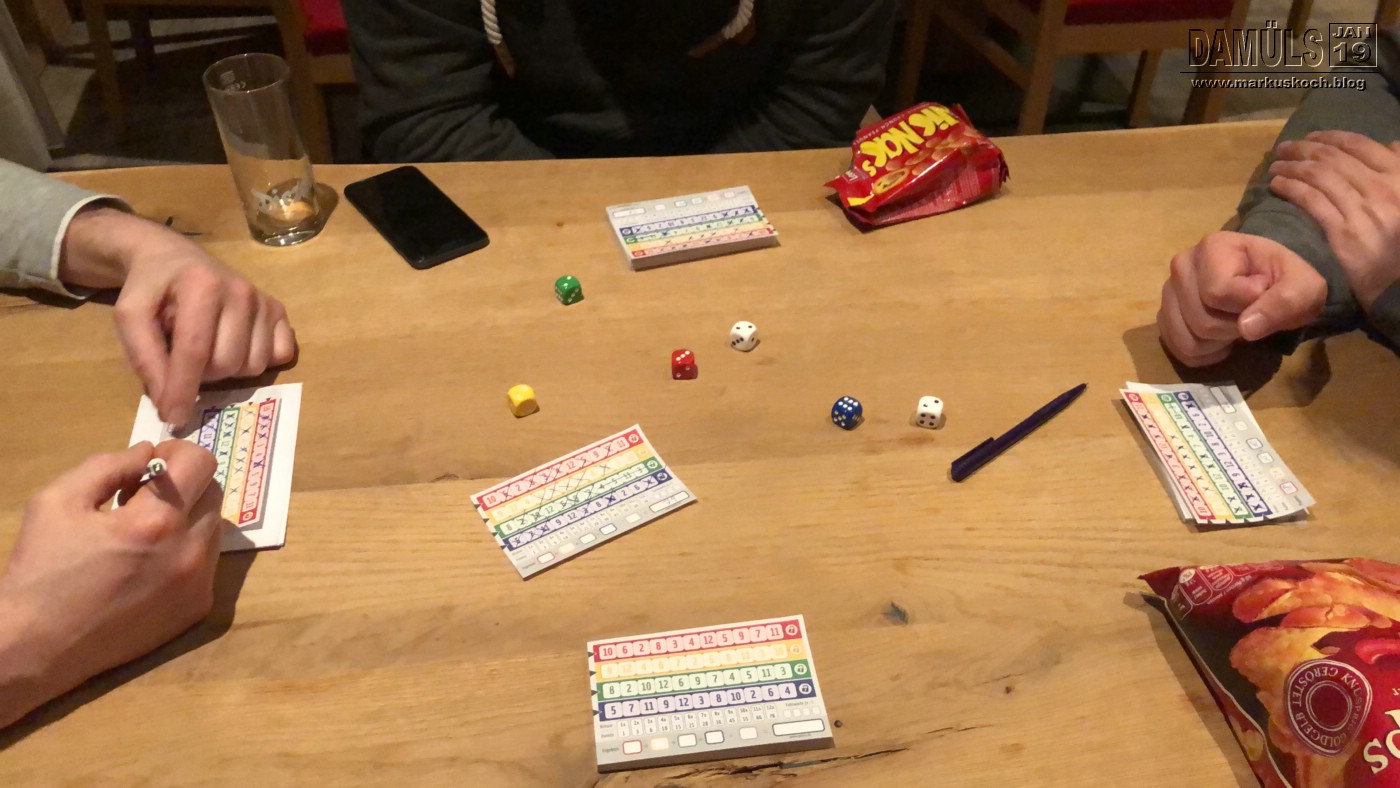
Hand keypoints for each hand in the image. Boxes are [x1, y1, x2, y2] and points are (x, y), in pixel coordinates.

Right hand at [0, 441, 222, 727]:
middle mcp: (188, 552)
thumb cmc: (41, 570)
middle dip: (183, 484)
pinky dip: (187, 551)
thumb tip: (148, 452)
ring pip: (214, 527)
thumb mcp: (59, 501)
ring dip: (188, 517)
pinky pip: (208, 562)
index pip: (201, 462)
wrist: (36, 646)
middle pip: (213, 492)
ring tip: (144, 532)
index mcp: (154, 521)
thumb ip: (109, 466)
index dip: (177, 453)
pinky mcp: (197, 609)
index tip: (151, 464)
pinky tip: (149, 563)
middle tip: (143, 497)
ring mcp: (198, 584)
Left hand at [60, 208, 296, 425]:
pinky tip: (236, 346)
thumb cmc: (150, 289)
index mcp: (202, 285)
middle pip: (227, 364)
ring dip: (228, 371)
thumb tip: (169, 405)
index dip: (183, 390)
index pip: (196, 351)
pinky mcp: (279, 310)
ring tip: (207, 349)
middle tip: (183, 360)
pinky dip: (257, 361)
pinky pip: (279, 357)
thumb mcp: (130, 317)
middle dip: (202, 375)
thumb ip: (145, 359)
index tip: (173, 419)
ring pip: (254, 366)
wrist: (171, 258)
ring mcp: (265, 301)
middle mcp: (242, 291)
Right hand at [1157, 231, 1325, 365]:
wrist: (1272, 284)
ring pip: (1189, 339)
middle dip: (1234, 328)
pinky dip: (1205, 354)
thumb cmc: (1286, 281)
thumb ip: (1284, 302)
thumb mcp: (1304, 288)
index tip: (1264, 292)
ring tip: (1234, 325)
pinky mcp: (1165, 316)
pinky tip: (1220, 340)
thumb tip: (1246, 329)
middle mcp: (1181, 266)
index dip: (1247, 305)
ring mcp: (1168, 292)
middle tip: (1251, 314)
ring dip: (1219, 343)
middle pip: (1201, 320)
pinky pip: (1180, 350)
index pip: (1217, 293)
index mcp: (1213, 247)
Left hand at [1270, 131, 1399, 310]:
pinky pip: (1311, 201)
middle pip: (1334, 159)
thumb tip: (1391, 145)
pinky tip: (1277, 185)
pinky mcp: (1344, 233)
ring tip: (1275, 165)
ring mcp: (1363, 211)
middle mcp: (1382, 189)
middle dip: (1303, 149)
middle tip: (1283, 148)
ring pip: (1319, 177)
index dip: (1330, 137)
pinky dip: (1291, 188)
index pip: (1360, 146)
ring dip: (1291, 166)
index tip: (1311, 136)